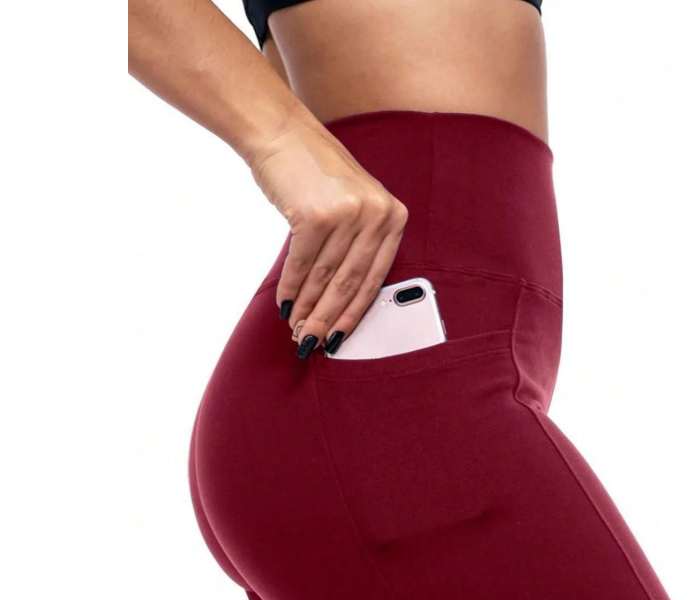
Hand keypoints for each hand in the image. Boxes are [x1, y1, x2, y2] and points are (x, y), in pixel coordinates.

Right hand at [247, 119, 407, 356]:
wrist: (281, 133)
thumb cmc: (316, 174)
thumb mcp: (354, 205)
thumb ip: (358, 246)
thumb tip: (339, 302)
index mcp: (393, 216)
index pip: (375, 278)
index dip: (355, 313)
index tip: (341, 337)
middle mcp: (376, 215)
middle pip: (351, 282)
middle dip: (329, 317)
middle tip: (313, 342)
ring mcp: (348, 214)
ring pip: (326, 277)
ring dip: (308, 307)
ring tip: (296, 328)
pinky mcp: (317, 215)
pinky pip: (302, 264)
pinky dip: (291, 287)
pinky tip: (284, 304)